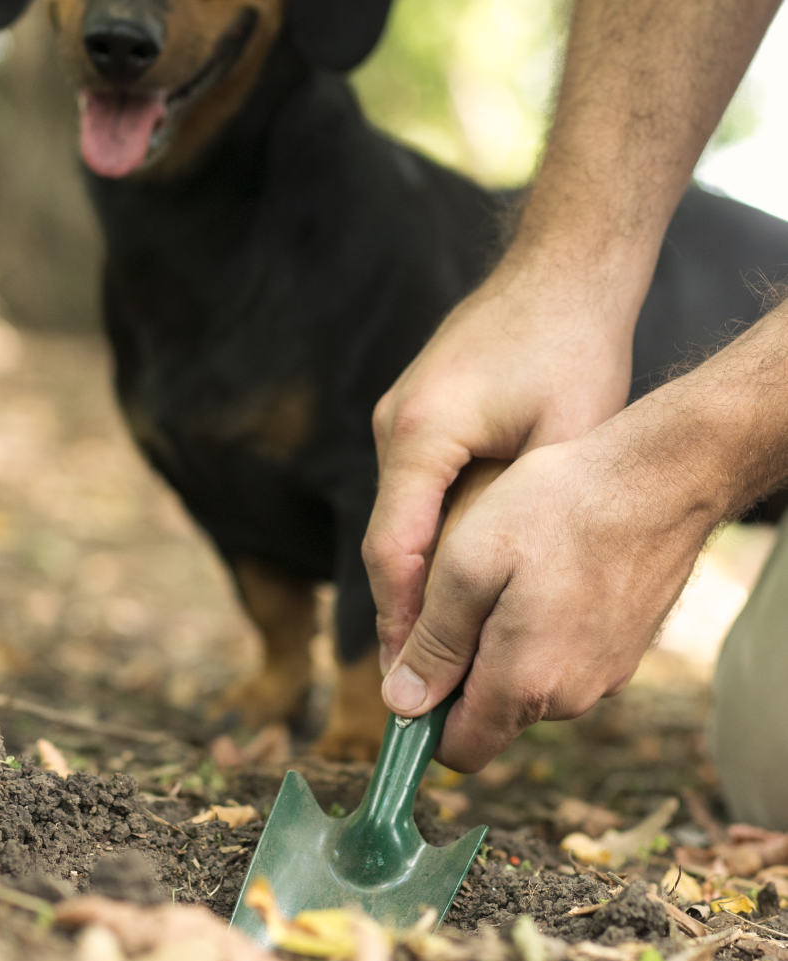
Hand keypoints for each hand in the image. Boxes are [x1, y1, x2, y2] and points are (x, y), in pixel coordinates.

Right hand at [363, 252, 635, 668]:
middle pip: (389, 543)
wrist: (563, 270)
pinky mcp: (417, 416)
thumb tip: (491, 603)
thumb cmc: (572, 349)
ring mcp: (399, 417)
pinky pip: (413, 493)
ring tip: (444, 650)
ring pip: (399, 520)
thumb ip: (518, 520)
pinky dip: (431, 540)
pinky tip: (460, 581)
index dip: (402, 626)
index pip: (394, 551)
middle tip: (423, 690)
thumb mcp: (562, 443)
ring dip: (420, 581)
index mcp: (421, 433)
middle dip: (406, 618)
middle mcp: (394, 425)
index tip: (412, 686)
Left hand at [378, 421, 713, 771]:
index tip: (412, 666)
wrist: (663, 477)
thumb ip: (434, 642)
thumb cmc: (559, 506)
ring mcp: (605, 674)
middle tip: (464, 588)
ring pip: (529, 681)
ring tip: (511, 568)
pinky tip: (550, 568)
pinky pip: (566, 657)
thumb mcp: (469, 563)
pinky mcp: (625, 649)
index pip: (459, 750)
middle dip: (464, 668)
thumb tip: (402, 705)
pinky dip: (546, 627)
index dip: (424, 718)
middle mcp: (571, 696)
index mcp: (524, 684)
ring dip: (505, 643)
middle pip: (492, 713)